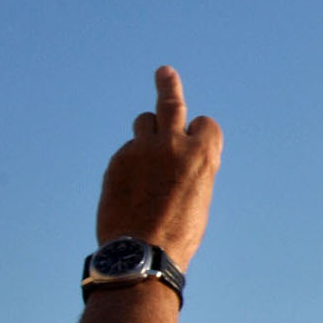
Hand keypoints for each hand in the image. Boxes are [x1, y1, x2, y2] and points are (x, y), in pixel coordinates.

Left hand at [96, 66, 223, 269]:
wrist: (141, 250)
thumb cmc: (179, 230)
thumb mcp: (198, 194)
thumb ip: (190, 166)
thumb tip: (176, 155)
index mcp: (202, 154)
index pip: (204, 123)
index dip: (201, 134)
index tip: (196, 145)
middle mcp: (172, 144)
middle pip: (169, 103)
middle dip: (168, 85)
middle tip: (164, 71)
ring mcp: (141, 150)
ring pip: (144, 121)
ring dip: (148, 130)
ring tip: (148, 150)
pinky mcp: (117, 160)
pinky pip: (127, 150)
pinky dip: (130, 161)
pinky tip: (131, 188)